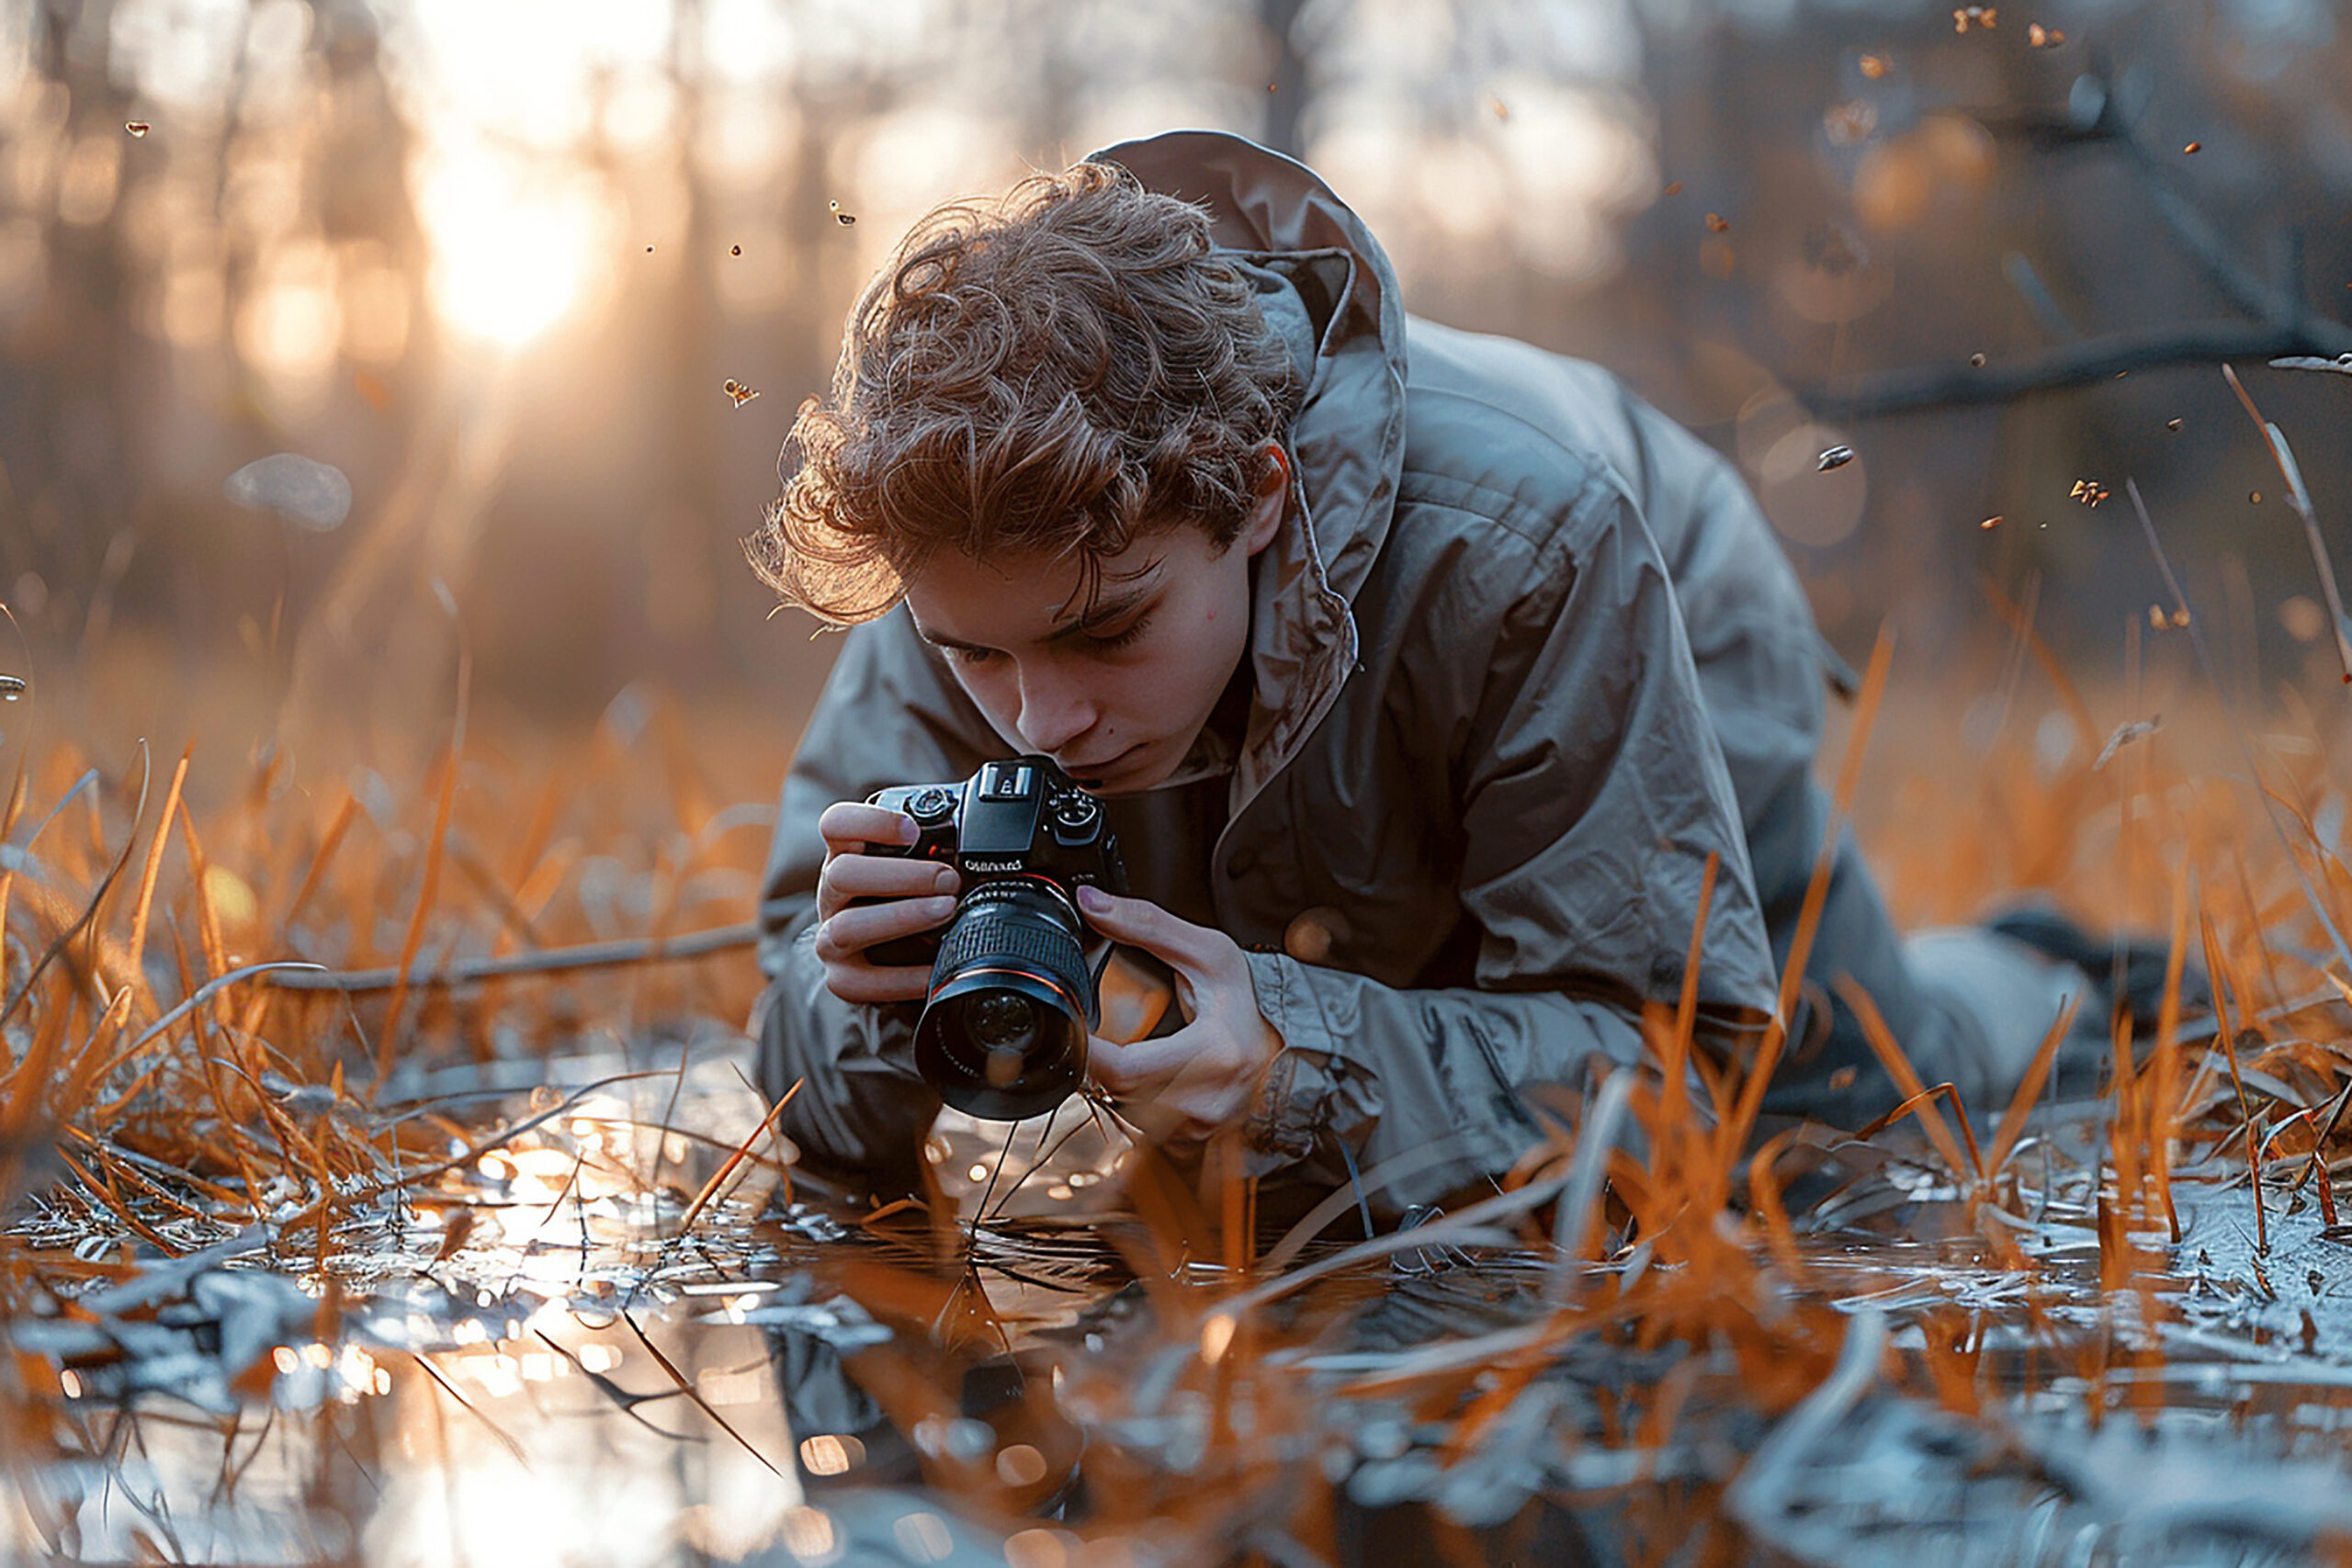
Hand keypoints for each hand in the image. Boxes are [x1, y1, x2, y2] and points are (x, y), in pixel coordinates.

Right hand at [811, 801, 959, 1005]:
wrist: (878, 954)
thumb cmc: (902, 898)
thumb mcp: (911, 867)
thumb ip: (934, 852)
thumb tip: (983, 844)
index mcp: (845, 856)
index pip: (836, 825)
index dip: (871, 822)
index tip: (914, 831)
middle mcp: (831, 894)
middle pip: (842, 874)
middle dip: (902, 875)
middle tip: (948, 880)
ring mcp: (830, 938)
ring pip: (848, 927)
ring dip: (902, 917)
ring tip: (946, 911)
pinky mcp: (842, 978)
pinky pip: (865, 982)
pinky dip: (905, 978)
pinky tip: (936, 969)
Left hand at [1076, 886, 1281, 1150]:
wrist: (1295, 1044)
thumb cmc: (1255, 1003)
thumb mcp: (1208, 953)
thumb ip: (1147, 926)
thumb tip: (1093, 905)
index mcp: (1213, 1056)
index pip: (1120, 1068)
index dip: (1086, 1049)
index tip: (1073, 1025)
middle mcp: (1207, 1102)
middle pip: (1115, 1090)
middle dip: (1098, 1059)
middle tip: (1098, 1032)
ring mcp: (1201, 1128)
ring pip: (1125, 1112)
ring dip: (1115, 1082)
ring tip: (1132, 1049)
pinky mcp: (1195, 1141)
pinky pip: (1144, 1129)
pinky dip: (1137, 1102)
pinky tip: (1151, 1077)